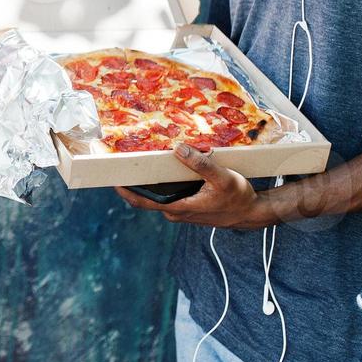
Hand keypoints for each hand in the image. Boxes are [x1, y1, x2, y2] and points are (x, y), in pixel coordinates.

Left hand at [115, 142, 268, 228]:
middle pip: (145, 197)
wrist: (250, 213)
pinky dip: (161, 182)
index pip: (142, 201)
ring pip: (157, 195)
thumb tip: (178, 149)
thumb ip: (200, 163)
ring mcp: (180, 210)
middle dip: (132, 181)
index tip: (111, 177)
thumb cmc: (237, 198)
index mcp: (178, 207)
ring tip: (137, 160)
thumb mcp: (222, 178)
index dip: (124, 190)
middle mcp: (175, 211)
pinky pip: (167, 194)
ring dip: (147, 181)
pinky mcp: (186, 206)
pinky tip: (161, 166)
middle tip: (120, 160)